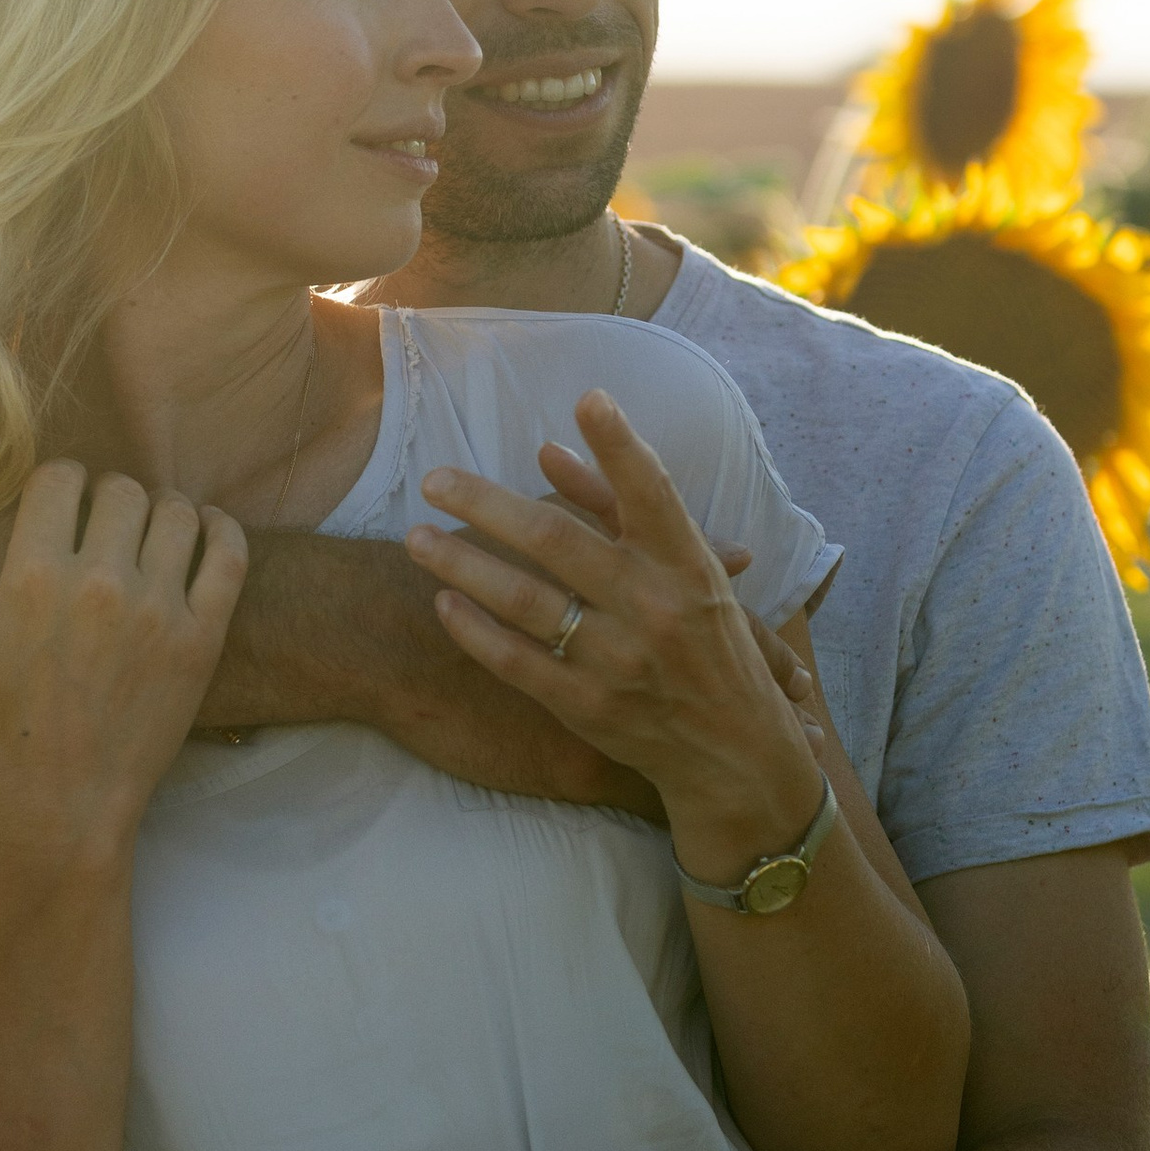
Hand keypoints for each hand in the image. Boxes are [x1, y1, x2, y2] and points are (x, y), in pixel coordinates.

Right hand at [0, 464, 246, 856]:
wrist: (66, 801)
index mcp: (32, 579)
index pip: (60, 479)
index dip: (59, 483)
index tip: (60, 506)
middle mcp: (99, 585)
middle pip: (120, 490)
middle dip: (108, 499)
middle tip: (103, 527)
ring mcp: (157, 610)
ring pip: (175, 512)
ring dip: (161, 512)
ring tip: (148, 534)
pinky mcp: (201, 637)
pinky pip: (227, 554)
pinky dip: (219, 531)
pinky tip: (202, 534)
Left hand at [407, 391, 823, 884]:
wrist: (733, 752)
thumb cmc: (705, 643)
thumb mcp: (686, 571)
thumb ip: (616, 509)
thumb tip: (547, 452)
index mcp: (688, 565)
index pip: (653, 494)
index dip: (621, 445)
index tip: (587, 398)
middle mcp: (655, 608)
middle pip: (558, 542)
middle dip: (486, 505)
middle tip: (433, 479)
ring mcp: (620, 661)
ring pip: (526, 602)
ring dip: (463, 563)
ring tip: (416, 536)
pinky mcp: (589, 708)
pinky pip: (518, 663)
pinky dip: (476, 631)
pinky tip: (442, 603)